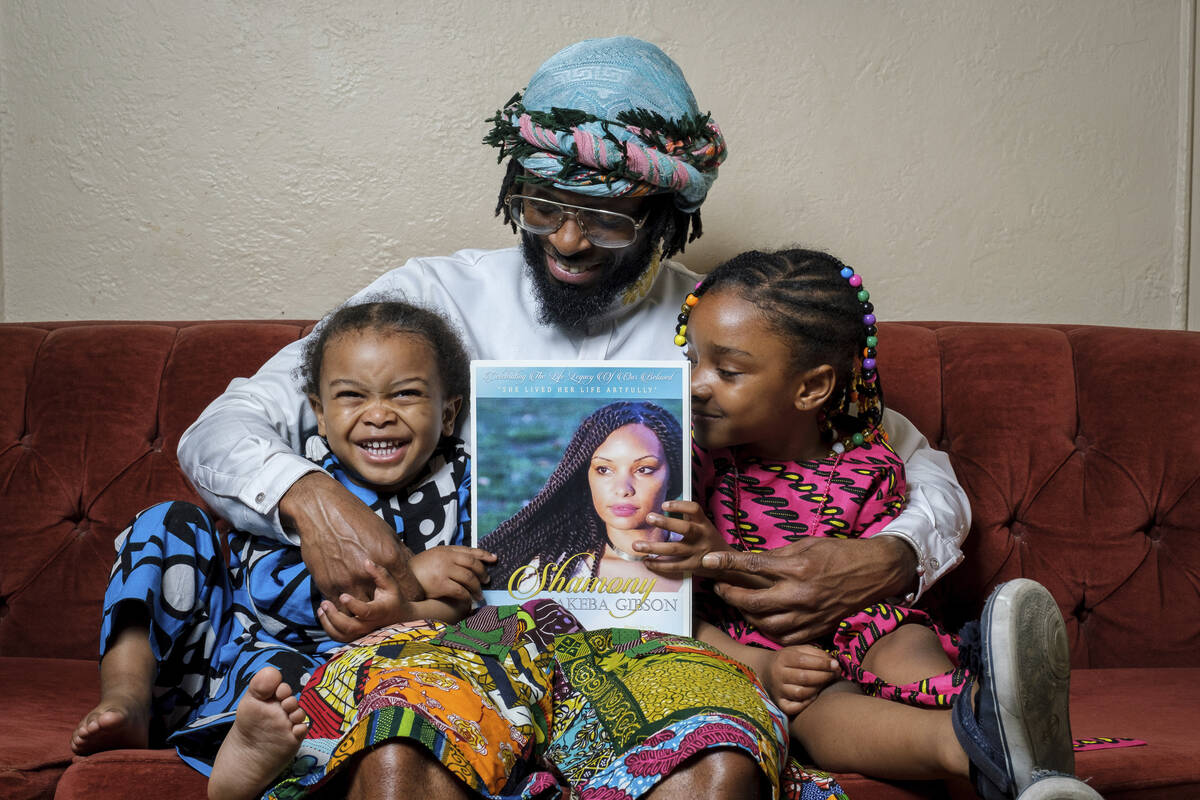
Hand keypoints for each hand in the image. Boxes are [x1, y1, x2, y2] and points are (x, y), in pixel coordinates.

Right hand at [280, 472, 423, 606]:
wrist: (321, 511)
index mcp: (389, 557)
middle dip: (392, 606)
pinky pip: (343, 610)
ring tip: (370, 604)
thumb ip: (401, 554)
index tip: (409, 593)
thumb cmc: (356, 518)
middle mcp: (369, 573)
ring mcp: (348, 582)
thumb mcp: (386, 532)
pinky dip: (349, 609)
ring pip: (365, 614)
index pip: (412, 591)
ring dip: (369, 611)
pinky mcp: (328, 587)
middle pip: (390, 606)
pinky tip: (351, 600)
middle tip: (390, 601)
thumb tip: (413, 570)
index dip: (413, 594)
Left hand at [316, 559, 414, 641]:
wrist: (399, 618)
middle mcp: (371, 625)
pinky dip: (328, 628)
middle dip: (334, 616)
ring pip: (342, 636)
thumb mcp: (390, 584)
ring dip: (328, 623)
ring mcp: (363, 633)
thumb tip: (366, 561)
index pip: (365, 612)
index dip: (353, 605)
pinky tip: (323, 615)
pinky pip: (339, 638)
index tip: (342, 595)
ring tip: (322, 608)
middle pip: (350, 627)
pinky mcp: (356, 636)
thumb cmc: (392, 598)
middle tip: (325, 603)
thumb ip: (379, 573)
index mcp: (380, 611)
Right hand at [409, 546, 496, 603]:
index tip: (494, 559)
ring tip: (480, 595)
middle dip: (483, 573)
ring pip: (469, 578)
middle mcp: (445, 557)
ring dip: (477, 588)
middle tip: (487, 581)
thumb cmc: (418, 571)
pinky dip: (467, 597)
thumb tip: (469, 564)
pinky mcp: (440, 584)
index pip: (469, 550)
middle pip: (472, 564)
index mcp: (445, 550)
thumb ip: (449, 557)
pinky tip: (469, 601)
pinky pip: (460, 591)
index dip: (484, 554)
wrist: (401, 581)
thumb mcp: (433, 557)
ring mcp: (443, 570)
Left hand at [634, 500, 732, 578]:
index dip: (680, 506)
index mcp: (704, 523)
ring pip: (674, 549)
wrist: (727, 562)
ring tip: (636, 545)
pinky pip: (673, 566)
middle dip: (666, 523)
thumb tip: (666, 505)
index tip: (664, 504)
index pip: (694, 510)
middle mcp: (701, 536)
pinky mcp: (693, 566)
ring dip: (653, 547)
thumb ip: (688, 516)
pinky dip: (658, 564)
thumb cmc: (709, 539)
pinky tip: (646, 561)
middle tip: (649, 517)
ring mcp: (697, 552)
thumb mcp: (704, 525)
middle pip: (685, 529)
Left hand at [700, 536, 916, 644]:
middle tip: (721, 588)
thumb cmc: (839, 552)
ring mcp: (809, 615)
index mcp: (797, 567)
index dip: (726, 564)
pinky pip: (785, 638)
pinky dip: (769, 630)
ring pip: (765, 624)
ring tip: (739, 604)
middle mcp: (800, 594)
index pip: (752, 566)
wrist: (874, 572)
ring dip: (746, 615)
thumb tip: (750, 562)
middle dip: (729, 595)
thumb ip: (777, 556)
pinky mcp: (817, 628)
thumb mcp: (806, 544)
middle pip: (752, 602)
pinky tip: (763, 620)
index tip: (708, 561)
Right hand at [762, 645, 840, 716]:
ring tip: (825, 684)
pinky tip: (814, 696)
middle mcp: (778, 674)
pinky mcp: (779, 703)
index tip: (836, 665)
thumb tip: (834, 664)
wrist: (765, 671)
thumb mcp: (799, 650)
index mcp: (782, 658)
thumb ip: (816, 654)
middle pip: (804, 677)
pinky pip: (794, 707)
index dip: (822, 663)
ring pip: (800, 693)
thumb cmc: (788, 660)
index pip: (803, 661)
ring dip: (817, 689)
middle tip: (836, 675)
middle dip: (824, 676)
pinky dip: (807, 703)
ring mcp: (778, 690)